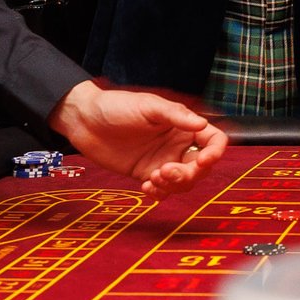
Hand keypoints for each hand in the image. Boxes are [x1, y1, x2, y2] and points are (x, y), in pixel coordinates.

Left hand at [50, 81, 228, 189]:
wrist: (84, 121)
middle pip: (201, 167)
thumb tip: (202, 124)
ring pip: (184, 182)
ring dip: (174, 185)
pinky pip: (163, 190)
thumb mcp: (148, 107)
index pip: (213, 140)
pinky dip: (160, 193)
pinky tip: (146, 187)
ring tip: (153, 178)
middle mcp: (177, 144)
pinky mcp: (146, 173)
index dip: (215, 152)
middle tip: (166, 171)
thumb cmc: (116, 106)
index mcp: (183, 125)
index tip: (203, 160)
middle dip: (189, 173)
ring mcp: (163, 160)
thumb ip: (176, 116)